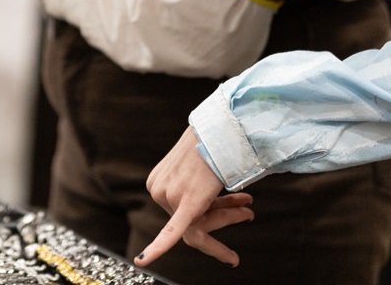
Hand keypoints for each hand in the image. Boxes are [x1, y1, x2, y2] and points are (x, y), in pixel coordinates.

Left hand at [137, 127, 253, 267]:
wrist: (225, 128)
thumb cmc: (216, 142)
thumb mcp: (198, 168)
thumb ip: (196, 189)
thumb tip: (216, 208)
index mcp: (157, 182)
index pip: (179, 213)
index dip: (211, 214)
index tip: (220, 222)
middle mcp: (159, 190)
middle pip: (191, 220)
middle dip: (223, 216)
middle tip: (247, 212)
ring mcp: (170, 196)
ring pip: (199, 224)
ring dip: (227, 217)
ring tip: (248, 211)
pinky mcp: (185, 203)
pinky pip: (172, 233)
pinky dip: (157, 248)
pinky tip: (142, 262)